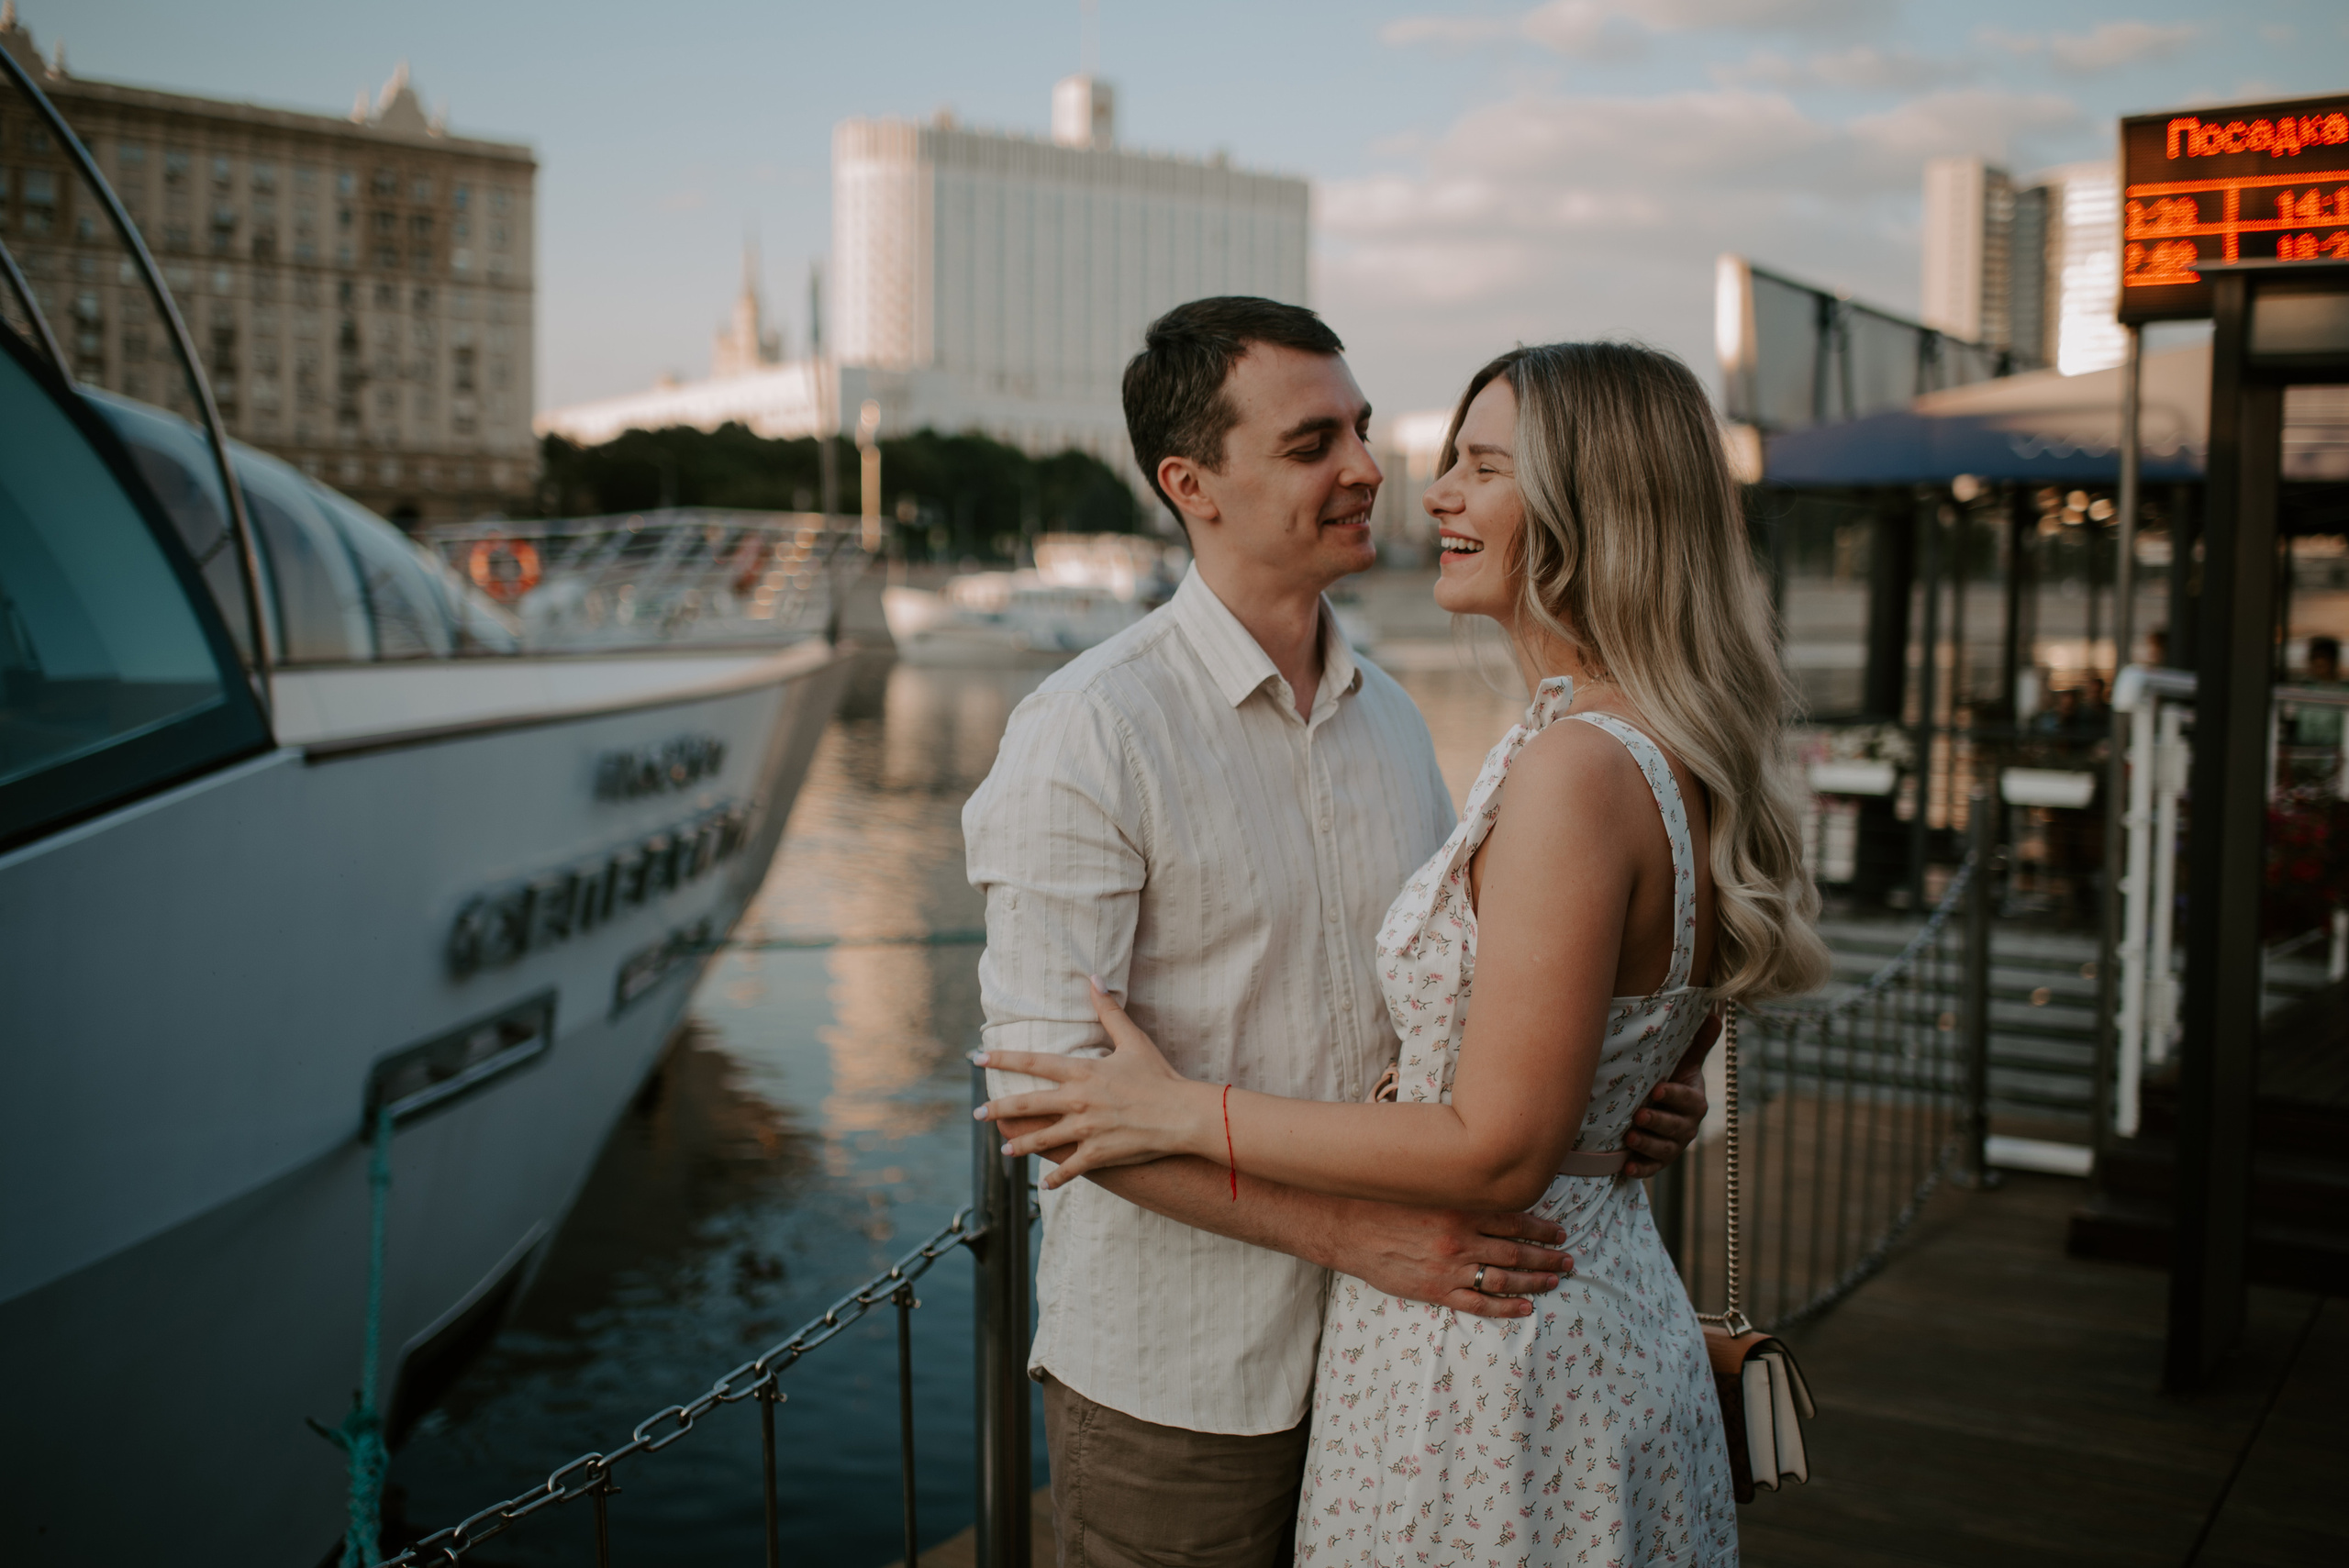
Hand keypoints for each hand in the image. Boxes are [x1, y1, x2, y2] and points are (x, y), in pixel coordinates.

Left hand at [975, 979, 1214, 1188]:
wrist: (1181, 1114)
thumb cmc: (1159, 1076)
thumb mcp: (1133, 1040)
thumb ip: (1109, 1011)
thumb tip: (1094, 978)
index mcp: (1081, 1072)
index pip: (1032, 1062)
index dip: (1002, 1059)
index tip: (978, 1059)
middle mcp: (1077, 1101)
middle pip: (1026, 1105)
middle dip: (998, 1110)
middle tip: (977, 1113)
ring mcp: (1085, 1130)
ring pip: (1041, 1140)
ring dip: (1020, 1146)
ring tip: (1004, 1150)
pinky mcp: (1097, 1154)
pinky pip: (1070, 1168)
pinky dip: (1056, 1178)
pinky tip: (1045, 1185)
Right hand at [1324, 1199, 1574, 1319]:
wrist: (1345, 1225)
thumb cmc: (1384, 1200)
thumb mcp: (1425, 1184)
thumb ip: (1456, 1187)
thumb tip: (1484, 1176)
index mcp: (1460, 1209)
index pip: (1514, 1220)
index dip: (1541, 1229)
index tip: (1560, 1233)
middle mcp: (1461, 1239)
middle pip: (1517, 1251)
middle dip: (1547, 1257)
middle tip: (1569, 1261)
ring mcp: (1450, 1268)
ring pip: (1504, 1278)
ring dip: (1534, 1281)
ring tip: (1554, 1282)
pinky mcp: (1436, 1290)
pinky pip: (1479, 1303)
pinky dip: (1506, 1308)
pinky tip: (1525, 1308)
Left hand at [1622, 1012, 1714, 1178]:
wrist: (1659, 1107)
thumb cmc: (1670, 1078)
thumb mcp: (1683, 1062)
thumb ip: (1697, 1043)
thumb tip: (1714, 1013)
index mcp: (1694, 1100)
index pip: (1688, 1099)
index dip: (1674, 1096)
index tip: (1657, 1089)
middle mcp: (1687, 1125)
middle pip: (1676, 1127)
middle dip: (1659, 1122)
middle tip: (1639, 1115)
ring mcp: (1673, 1145)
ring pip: (1664, 1149)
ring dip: (1647, 1144)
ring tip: (1628, 1137)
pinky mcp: (1657, 1161)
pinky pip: (1651, 1168)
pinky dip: (1641, 1169)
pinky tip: (1627, 1167)